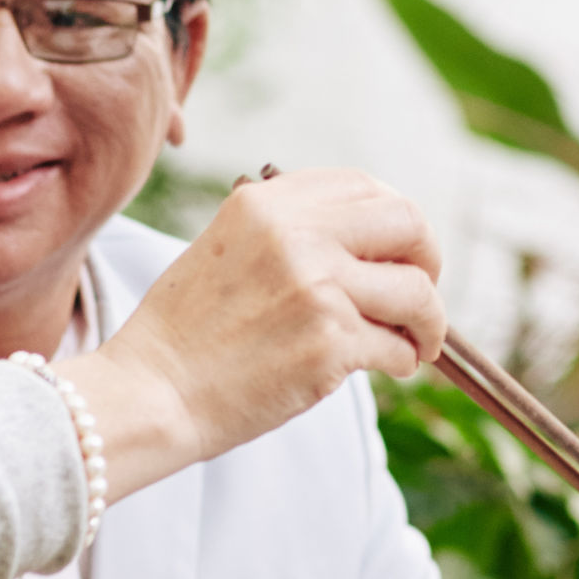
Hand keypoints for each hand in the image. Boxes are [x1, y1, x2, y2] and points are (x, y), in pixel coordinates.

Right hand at [63, 168, 444, 482]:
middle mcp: (297, 234)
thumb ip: (292, 232)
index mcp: (268, 203)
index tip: (398, 251)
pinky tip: (387, 367)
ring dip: (428, 322)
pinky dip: (403, 360)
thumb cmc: (187, 333)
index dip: (395, 220)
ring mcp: (317, 287)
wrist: (150, 393)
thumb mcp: (228, 248)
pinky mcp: (330, 344)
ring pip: (416, 293)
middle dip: (429, 260)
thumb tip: (372, 243)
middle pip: (408, 224)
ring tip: (416, 343)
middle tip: (422, 293)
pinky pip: (399, 347)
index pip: (364, 186)